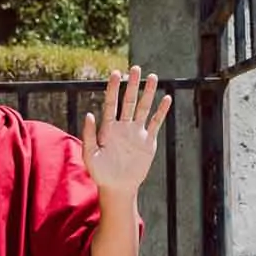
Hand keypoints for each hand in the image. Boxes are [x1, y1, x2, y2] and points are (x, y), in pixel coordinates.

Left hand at [82, 67, 170, 196]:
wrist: (117, 187)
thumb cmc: (100, 173)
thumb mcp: (90, 155)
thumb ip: (88, 135)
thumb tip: (89, 114)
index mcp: (108, 128)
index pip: (111, 103)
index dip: (113, 88)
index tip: (116, 73)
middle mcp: (123, 126)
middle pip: (129, 101)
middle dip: (132, 85)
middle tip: (136, 68)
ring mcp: (136, 133)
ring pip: (144, 108)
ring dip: (148, 93)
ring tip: (152, 77)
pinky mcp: (148, 142)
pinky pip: (156, 124)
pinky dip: (161, 112)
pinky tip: (166, 99)